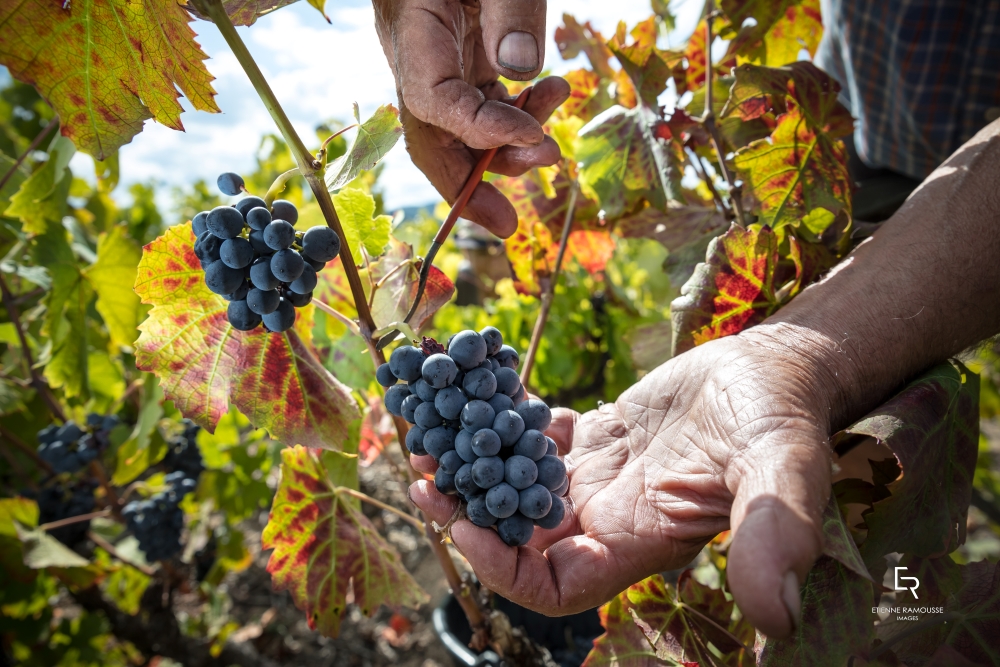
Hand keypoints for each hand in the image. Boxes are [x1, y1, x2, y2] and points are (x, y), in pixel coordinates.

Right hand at [372, 0, 567, 237]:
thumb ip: (511, 6)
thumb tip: (526, 72)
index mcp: (411, 27)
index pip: (432, 101)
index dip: (479, 132)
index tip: (534, 138)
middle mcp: (419, 50)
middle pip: (430, 134)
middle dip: (466, 185)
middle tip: (507, 224)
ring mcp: (441, 54)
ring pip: (459, 125)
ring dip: (504, 150)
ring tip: (554, 144)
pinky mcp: (467, 51)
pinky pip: (483, 101)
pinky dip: (516, 117)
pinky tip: (553, 98)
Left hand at [409, 329, 839, 637]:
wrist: (776, 370)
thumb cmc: (784, 418)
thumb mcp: (784, 471)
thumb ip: (776, 537)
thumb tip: (780, 620)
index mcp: (638, 541)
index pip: (554, 587)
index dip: (504, 569)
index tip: (463, 526)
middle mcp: (608, 517)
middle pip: (517, 536)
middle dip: (464, 511)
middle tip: (421, 472)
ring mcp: (597, 476)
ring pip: (516, 485)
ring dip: (471, 462)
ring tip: (427, 427)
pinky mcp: (594, 438)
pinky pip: (532, 440)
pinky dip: (502, 420)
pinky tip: (479, 388)